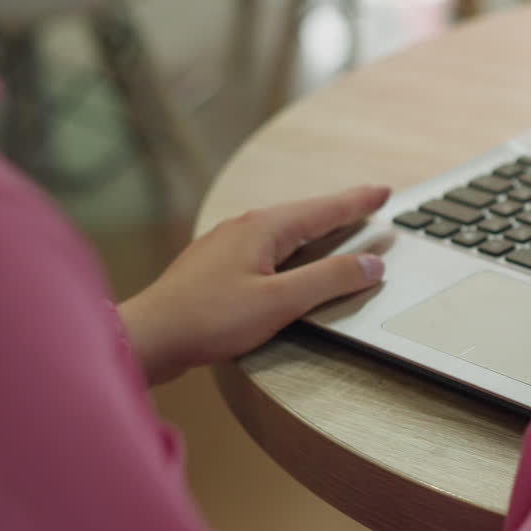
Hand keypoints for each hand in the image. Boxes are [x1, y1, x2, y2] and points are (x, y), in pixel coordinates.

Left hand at [118, 185, 389, 383]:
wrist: (147, 338)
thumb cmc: (208, 320)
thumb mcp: (280, 302)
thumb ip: (329, 280)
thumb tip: (371, 264)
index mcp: (263, 228)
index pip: (324, 209)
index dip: (357, 202)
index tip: (383, 192)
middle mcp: (243, 228)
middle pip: (304, 215)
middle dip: (339, 212)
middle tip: (369, 205)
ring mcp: (226, 246)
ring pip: (283, 231)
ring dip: (315, 230)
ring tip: (338, 230)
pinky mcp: (215, 268)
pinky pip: (265, 248)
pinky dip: (292, 249)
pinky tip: (290, 260)